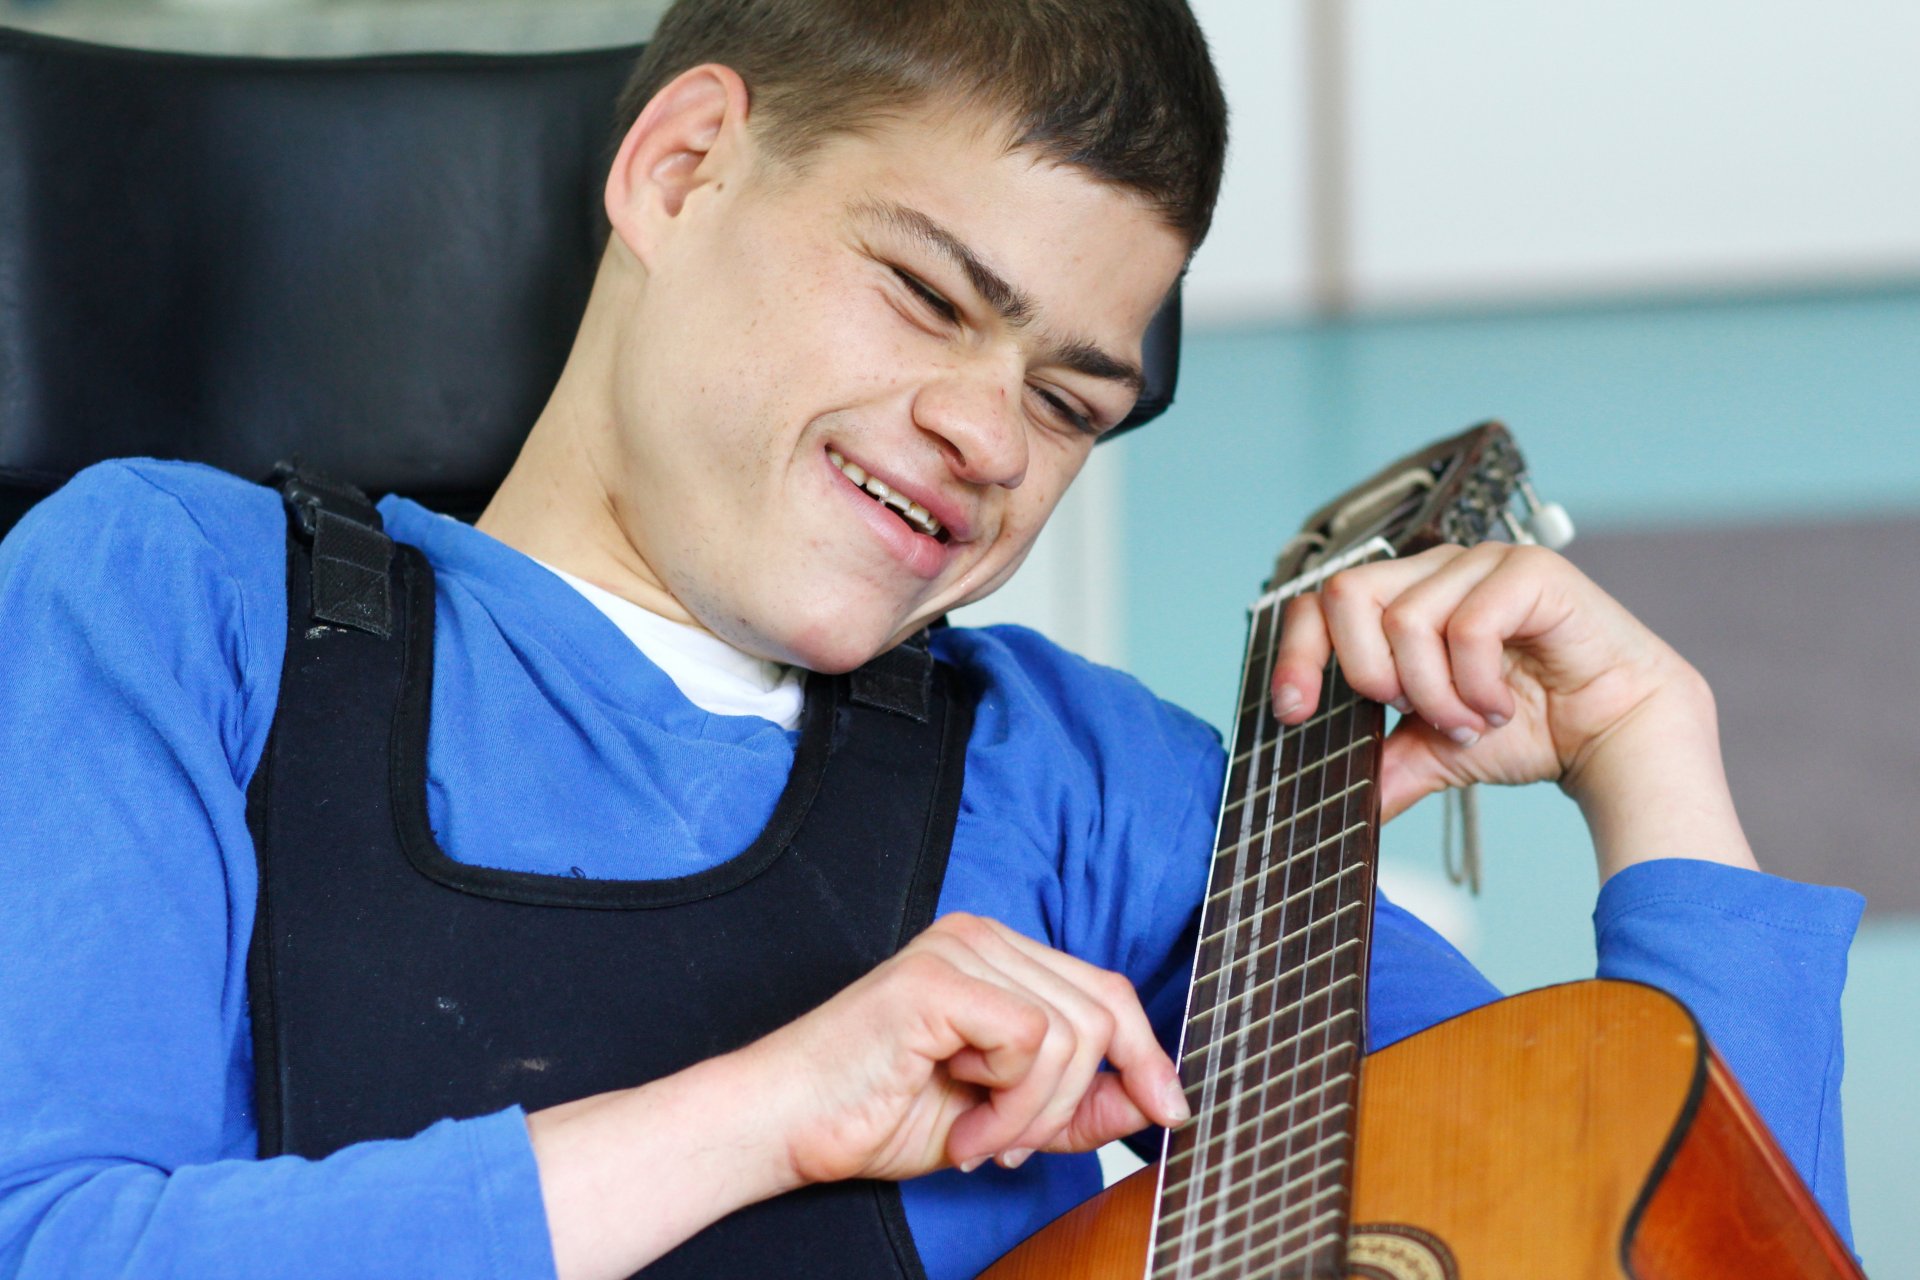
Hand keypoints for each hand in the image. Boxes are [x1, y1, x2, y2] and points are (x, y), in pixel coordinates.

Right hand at [529, 912, 1187, 1279]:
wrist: (788, 1125)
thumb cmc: (876, 1112)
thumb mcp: (1003, 1118)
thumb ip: (1073, 1106)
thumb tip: (1151, 1101)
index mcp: (998, 956)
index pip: (1106, 991)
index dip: (1146, 1056)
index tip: (1170, 1113)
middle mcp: (983, 935)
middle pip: (1102, 1010)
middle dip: (1076, 1102)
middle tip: (1016, 1147)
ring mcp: (960, 948)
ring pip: (1072, 1034)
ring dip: (1034, 1112)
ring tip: (979, 1138)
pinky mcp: (940, 977)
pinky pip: (1033, 1042)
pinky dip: (1012, 1103)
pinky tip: (964, 1124)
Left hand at [1267, 542, 1757, 879]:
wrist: (1615, 736)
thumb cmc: (1530, 728)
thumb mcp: (1435, 753)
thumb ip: (1384, 764)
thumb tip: (1332, 802)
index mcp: (1404, 599)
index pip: (1320, 603)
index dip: (1297, 653)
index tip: (1294, 710)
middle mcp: (1435, 570)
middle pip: (1347, 596)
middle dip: (1369, 675)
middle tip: (1417, 715)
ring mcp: (1481, 563)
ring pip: (1406, 621)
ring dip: (1436, 694)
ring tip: (1473, 720)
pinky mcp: (1530, 571)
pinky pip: (1469, 625)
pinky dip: (1477, 684)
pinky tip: (1502, 705)